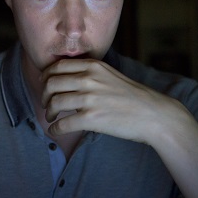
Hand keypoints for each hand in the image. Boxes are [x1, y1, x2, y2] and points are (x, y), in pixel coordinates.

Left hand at [40, 58, 182, 142]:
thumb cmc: (133, 97)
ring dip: (48, 112)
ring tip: (52, 118)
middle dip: (44, 95)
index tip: (45, 86)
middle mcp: (89, 79)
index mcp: (93, 66)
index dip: (46, 77)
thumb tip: (67, 80)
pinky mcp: (92, 118)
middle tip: (47, 104)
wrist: (153, 114)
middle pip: (51, 83)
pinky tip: (55, 131)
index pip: (57, 67)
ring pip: (54, 103)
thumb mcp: (110, 75)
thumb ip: (90, 74)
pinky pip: (62, 124)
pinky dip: (54, 129)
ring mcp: (90, 98)